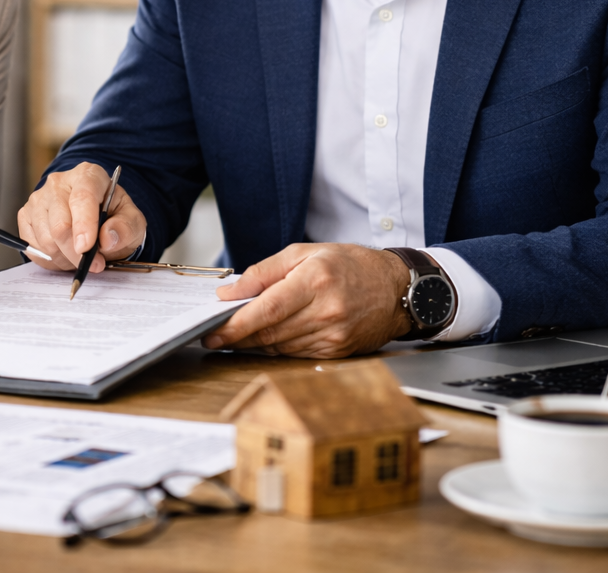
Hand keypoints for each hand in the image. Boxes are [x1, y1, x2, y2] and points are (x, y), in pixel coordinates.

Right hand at [16, 162, 145, 272]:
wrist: (96, 217)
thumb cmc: (114, 216)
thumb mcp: (133, 221)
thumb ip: (126, 228)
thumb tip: (108, 238)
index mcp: (88, 175)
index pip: (82, 198)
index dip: (84, 225)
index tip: (87, 249)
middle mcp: (58, 183)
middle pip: (60, 225)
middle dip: (76, 253)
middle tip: (94, 265)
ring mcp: (38, 198)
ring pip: (46, 240)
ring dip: (65, 258)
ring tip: (80, 256)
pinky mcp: (25, 215)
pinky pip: (33, 246)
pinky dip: (51, 259)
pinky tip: (65, 254)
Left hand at [202, 244, 413, 358]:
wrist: (395, 289)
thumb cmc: (349, 265)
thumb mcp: (304, 253)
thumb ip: (264, 272)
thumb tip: (230, 294)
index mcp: (315, 281)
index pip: (266, 310)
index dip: (236, 324)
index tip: (212, 331)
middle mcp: (326, 311)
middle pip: (270, 332)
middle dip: (237, 337)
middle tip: (214, 335)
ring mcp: (333, 335)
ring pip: (279, 347)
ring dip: (254, 343)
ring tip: (237, 335)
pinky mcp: (337, 352)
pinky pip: (295, 354)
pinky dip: (277, 347)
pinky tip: (268, 338)